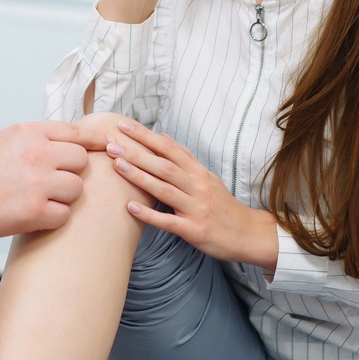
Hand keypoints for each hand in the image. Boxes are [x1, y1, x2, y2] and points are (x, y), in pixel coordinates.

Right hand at [0, 123, 88, 240]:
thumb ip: (36, 138)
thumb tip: (68, 141)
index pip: (76, 132)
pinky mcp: (35, 211)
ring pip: (77, 189)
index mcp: (28, 132)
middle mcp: (37, 153)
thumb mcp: (4, 140)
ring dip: (64, 196)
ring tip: (40, 199)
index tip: (106, 146)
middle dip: (72, 172)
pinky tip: (34, 215)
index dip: (94, 141)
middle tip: (52, 181)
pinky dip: (53, 218)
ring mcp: (38, 182)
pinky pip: (64, 214)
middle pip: (81, 161)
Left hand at [104, 119, 277, 271]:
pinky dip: (149, 215)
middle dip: (136, 153)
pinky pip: (169, 221)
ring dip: (139, 176)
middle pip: (163, 165)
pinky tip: (130, 208)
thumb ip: (185, 159)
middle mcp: (197, 186)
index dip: (146, 136)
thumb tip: (162, 136)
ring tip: (116, 165)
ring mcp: (196, 208)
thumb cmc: (222, 206)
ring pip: (164, 189)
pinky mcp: (195, 230)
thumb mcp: (207, 177)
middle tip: (110, 143)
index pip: (169, 148)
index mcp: (198, 172)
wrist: (248, 234)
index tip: (123, 125)